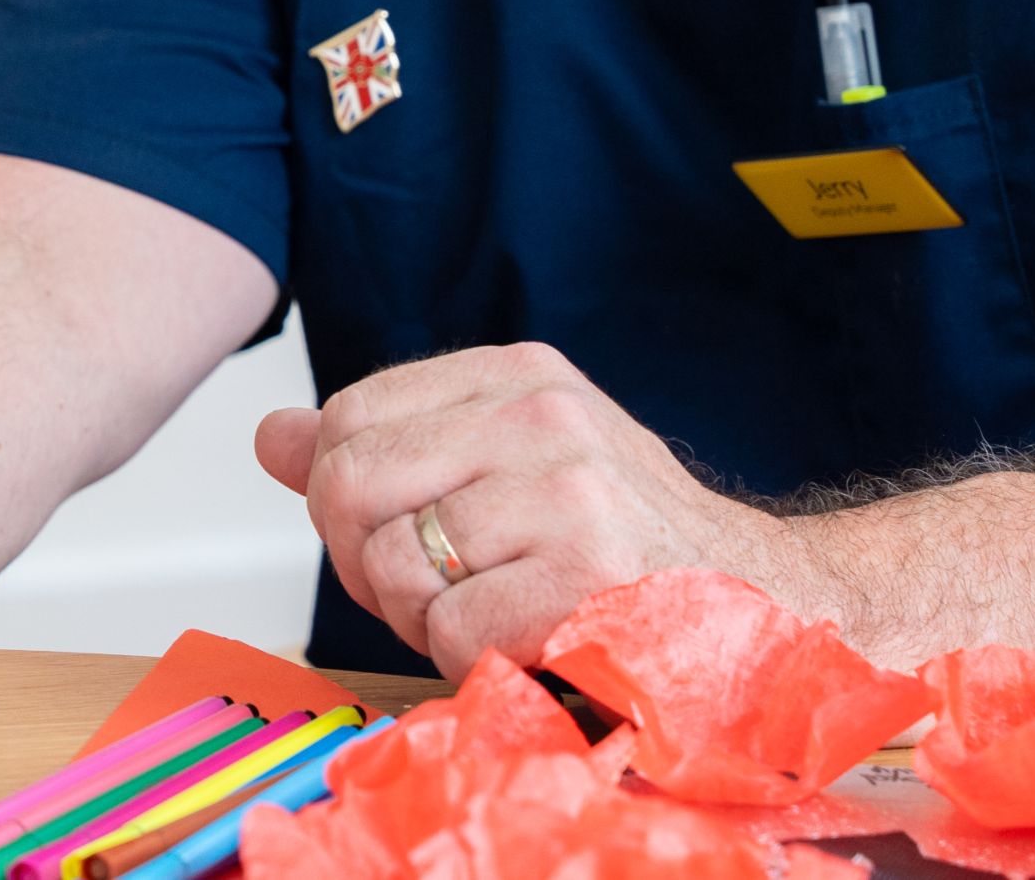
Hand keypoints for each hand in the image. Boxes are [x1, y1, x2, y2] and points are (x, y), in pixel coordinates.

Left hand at [253, 343, 830, 677]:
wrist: (764, 606)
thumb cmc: (622, 543)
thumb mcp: (505, 464)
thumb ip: (386, 448)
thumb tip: (270, 435)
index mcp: (518, 376)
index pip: (346, 418)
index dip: (343, 495)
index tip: (397, 530)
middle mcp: (545, 418)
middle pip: (348, 484)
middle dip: (364, 559)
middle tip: (427, 589)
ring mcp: (569, 495)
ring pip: (395, 564)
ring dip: (422, 618)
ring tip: (493, 613)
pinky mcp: (586, 578)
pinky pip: (447, 630)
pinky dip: (468, 658)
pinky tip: (528, 641)